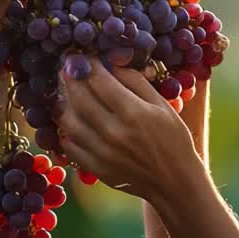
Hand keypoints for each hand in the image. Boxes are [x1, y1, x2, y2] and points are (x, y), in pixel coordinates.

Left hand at [56, 58, 204, 201]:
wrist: (175, 180)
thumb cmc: (174, 139)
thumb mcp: (162, 106)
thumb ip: (136, 83)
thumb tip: (111, 64)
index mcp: (133, 113)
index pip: (99, 81)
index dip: (88, 65)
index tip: (84, 56)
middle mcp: (114, 132)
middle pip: (79, 98)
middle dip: (70, 79)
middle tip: (67, 68)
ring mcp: (102, 152)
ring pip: (69, 121)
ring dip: (63, 104)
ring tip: (65, 93)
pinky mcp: (95, 168)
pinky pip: (70, 145)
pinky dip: (66, 131)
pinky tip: (72, 121)